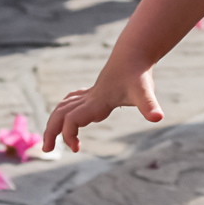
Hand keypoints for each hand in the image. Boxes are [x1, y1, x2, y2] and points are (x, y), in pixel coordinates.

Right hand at [42, 64, 163, 152]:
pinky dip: (64, 112)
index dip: (69, 135)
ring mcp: (89, 95)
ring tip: (52, 141)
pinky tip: (69, 120)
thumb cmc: (139, 75)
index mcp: (96, 102)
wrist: (134, 54)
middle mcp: (89, 99)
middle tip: (46, 150)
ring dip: (54, 123)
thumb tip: (158, 117)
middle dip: (50, 131)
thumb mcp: (145, 92)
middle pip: (59, 114)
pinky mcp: (93, 92)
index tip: (76, 149)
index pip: (72, 120)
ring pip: (62, 108)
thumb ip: (149, 105)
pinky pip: (71, 102)